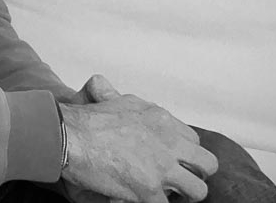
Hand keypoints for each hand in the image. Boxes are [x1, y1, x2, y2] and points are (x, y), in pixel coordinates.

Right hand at [59, 75, 217, 202]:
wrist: (68, 136)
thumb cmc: (85, 119)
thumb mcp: (107, 97)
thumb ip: (114, 94)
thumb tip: (101, 83)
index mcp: (162, 120)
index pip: (194, 141)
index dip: (184, 154)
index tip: (173, 160)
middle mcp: (169, 142)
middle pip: (207, 164)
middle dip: (196, 174)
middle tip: (179, 181)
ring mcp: (162, 168)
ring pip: (198, 190)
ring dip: (184, 195)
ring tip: (166, 195)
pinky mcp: (149, 190)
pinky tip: (143, 199)